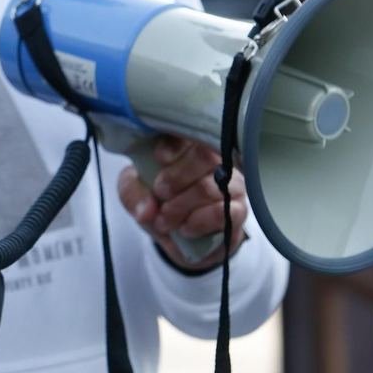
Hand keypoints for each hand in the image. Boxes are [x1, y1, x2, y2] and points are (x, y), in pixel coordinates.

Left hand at [118, 136, 247, 271]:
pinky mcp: (238, 211)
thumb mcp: (134, 195)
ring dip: (181, 206)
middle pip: (204, 155)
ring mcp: (231, 185)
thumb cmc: (158, 205)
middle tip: (160, 194)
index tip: (160, 159)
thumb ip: (133, 195)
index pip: (189, 133)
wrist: (178, 238)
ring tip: (163, 220)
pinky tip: (185, 229)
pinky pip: (222, 212)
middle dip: (175, 178)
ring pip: (209, 187)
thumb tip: (146, 210)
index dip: (175, 145)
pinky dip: (198, 222)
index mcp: (188, 148)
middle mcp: (215, 161)